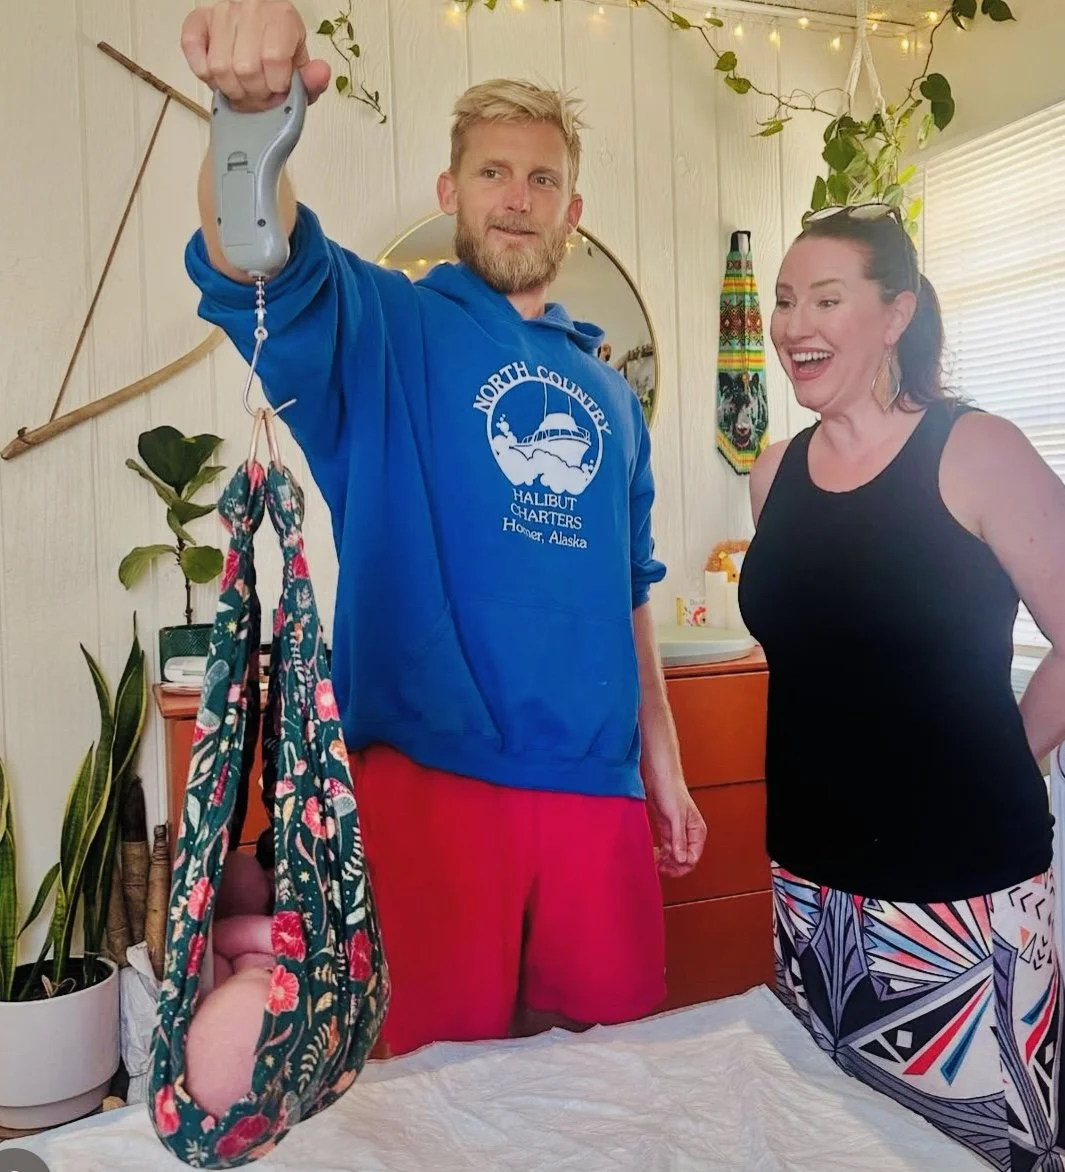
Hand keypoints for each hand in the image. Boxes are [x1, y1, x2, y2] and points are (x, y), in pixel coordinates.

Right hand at [181, 0, 331, 111]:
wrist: (260, 19)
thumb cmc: (280, 44)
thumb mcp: (301, 62)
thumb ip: (312, 78)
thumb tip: (321, 74)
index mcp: (280, 17)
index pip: (274, 61)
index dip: (276, 87)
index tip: (278, 91)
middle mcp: (249, 9)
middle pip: (245, 69)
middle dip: (254, 94)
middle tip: (260, 95)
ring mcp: (221, 13)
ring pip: (219, 67)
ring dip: (231, 89)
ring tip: (242, 88)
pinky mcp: (199, 20)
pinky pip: (191, 48)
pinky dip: (202, 71)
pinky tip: (218, 77)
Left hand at [647, 775, 706, 878]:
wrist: (659, 777)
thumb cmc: (672, 790)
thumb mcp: (676, 816)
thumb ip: (679, 838)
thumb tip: (682, 859)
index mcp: (697, 831)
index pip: (693, 857)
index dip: (682, 865)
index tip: (668, 866)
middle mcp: (689, 834)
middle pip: (685, 859)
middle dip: (674, 866)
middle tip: (660, 867)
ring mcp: (677, 833)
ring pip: (675, 856)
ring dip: (666, 862)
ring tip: (655, 862)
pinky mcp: (666, 830)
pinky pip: (666, 849)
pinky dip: (661, 855)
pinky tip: (654, 856)